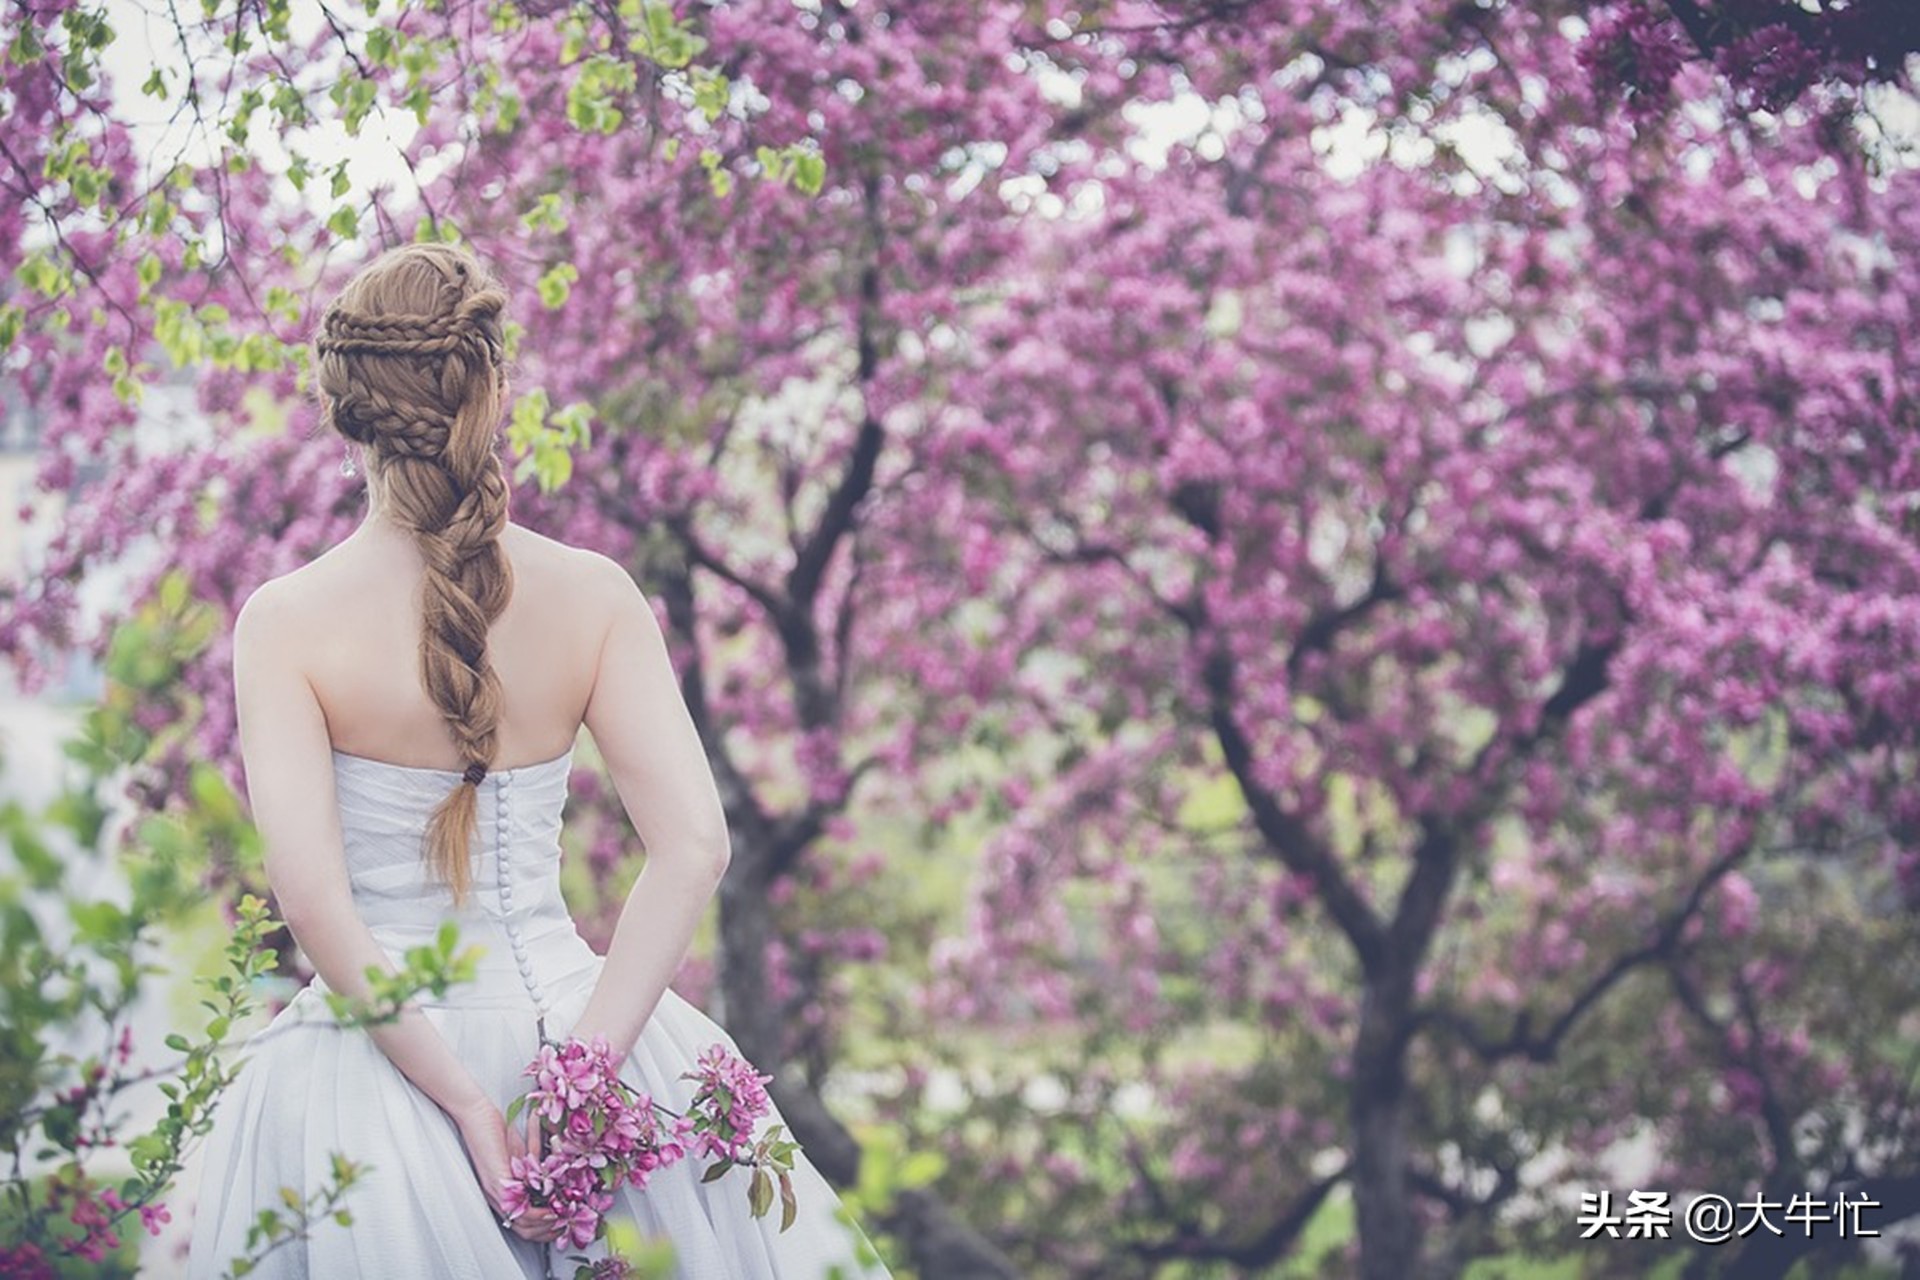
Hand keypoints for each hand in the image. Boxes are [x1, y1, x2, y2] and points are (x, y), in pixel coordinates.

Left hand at [452, 1097, 566, 1245]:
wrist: (475, 1113)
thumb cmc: (494, 1128)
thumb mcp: (523, 1150)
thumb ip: (536, 1163)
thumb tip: (559, 1168)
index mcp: (503, 1192)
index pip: (523, 1224)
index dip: (544, 1229)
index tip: (563, 1222)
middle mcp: (497, 1196)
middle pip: (524, 1230)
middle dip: (549, 1231)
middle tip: (567, 1224)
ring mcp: (497, 1191)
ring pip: (523, 1224)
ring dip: (547, 1225)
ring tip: (563, 1217)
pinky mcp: (499, 1181)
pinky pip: (519, 1207)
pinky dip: (538, 1213)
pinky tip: (551, 1209)